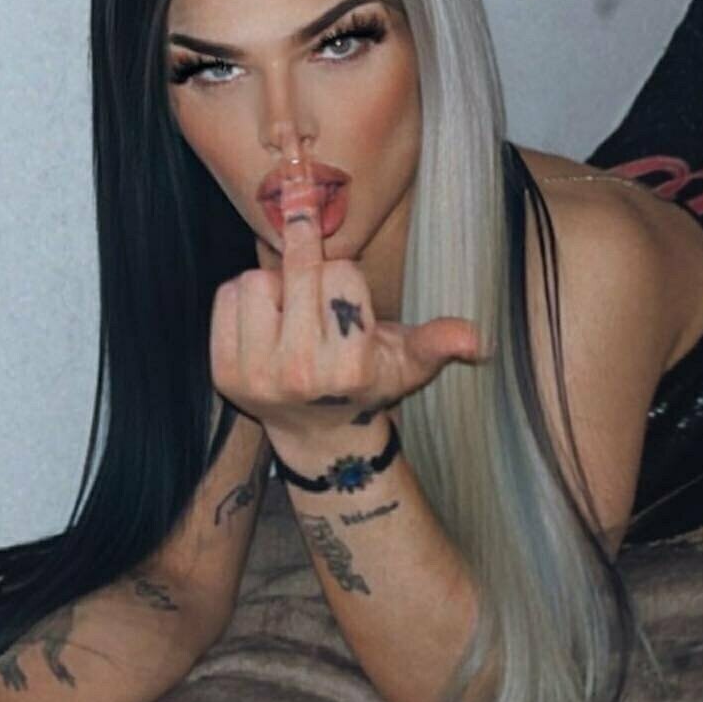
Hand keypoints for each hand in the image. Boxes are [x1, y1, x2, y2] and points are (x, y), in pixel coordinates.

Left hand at [211, 175, 488, 443]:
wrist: (316, 432)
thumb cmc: (365, 382)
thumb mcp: (408, 364)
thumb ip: (440, 343)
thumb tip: (479, 339)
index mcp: (348, 366)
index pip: (342, 272)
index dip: (348, 281)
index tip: (348, 308)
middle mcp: (300, 372)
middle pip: (299, 269)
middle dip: (312, 275)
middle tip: (316, 298)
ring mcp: (256, 374)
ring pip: (257, 279)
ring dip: (274, 288)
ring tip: (291, 316)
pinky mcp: (223, 371)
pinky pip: (226, 296)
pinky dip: (243, 300)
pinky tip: (265, 325)